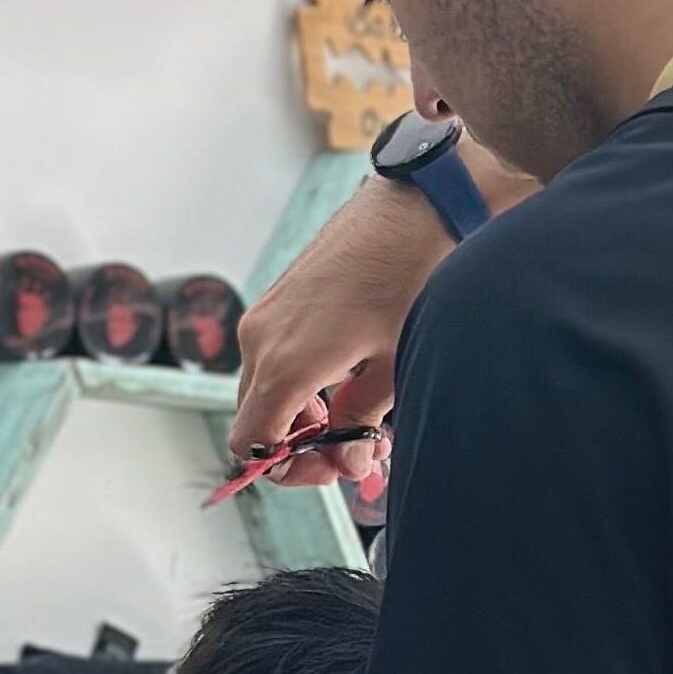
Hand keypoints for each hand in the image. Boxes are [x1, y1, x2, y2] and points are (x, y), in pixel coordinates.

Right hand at [228, 178, 453, 488]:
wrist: (420, 203)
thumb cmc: (414, 277)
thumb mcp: (396, 363)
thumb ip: (363, 419)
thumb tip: (348, 455)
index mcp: (286, 362)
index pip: (252, 443)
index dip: (287, 470)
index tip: (331, 467)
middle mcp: (262, 338)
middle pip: (255, 419)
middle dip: (301, 445)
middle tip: (356, 447)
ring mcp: (268, 313)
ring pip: (265, 388)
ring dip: (303, 414)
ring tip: (361, 414)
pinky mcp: (282, 297)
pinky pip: (274, 355)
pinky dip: (302, 381)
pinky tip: (351, 377)